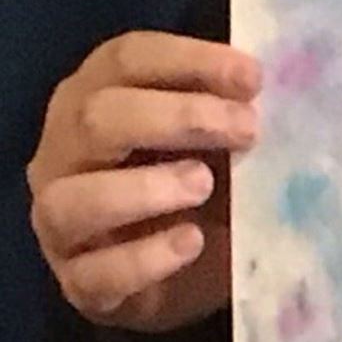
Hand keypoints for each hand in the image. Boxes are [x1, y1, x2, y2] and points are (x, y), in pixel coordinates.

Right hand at [26, 31, 262, 331]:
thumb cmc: (199, 186)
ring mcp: (58, 221)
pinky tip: (191, 242)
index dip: (189, 60)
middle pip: (98, 118)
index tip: (253, 78)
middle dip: (178, 117)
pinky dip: (145, 258)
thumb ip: (233, 112)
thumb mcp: (217, 142)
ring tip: (204, 185)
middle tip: (247, 130)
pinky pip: (94, 273)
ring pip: (73, 199)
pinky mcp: (75, 282)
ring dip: (145, 188)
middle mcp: (65, 152)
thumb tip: (283, 88)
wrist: (182, 275)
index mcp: (98, 96)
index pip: (127, 59)